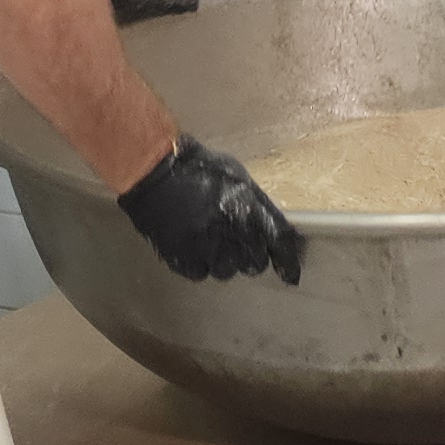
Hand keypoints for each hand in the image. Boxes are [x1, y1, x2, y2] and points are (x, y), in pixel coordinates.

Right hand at [118, 134, 303, 285]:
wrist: (153, 171)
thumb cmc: (197, 169)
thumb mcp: (237, 177)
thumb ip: (256, 205)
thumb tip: (270, 228)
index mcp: (248, 208)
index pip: (279, 241)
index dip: (288, 262)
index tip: (291, 275)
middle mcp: (231, 230)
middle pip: (254, 263)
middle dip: (249, 256)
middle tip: (235, 242)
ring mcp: (206, 247)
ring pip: (226, 271)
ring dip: (223, 261)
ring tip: (208, 240)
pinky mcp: (182, 257)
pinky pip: (200, 273)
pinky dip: (198, 264)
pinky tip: (191, 245)